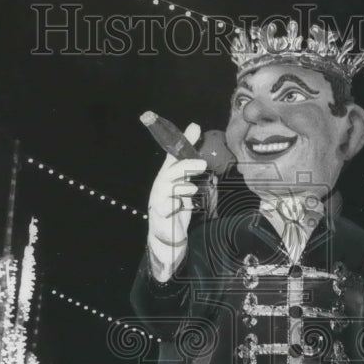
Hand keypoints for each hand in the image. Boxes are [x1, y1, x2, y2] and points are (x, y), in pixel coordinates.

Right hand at [147, 123, 204, 272]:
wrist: (167, 236)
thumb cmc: (176, 208)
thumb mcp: (186, 186)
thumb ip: (192, 170)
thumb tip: (205, 153)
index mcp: (168, 176)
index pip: (175, 155)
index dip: (183, 141)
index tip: (195, 128)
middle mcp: (161, 185)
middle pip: (170, 170)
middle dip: (184, 165)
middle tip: (201, 164)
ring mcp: (159, 200)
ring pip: (166, 188)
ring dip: (181, 186)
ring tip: (193, 188)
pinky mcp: (160, 215)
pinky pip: (165, 207)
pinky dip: (174, 205)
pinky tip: (182, 206)